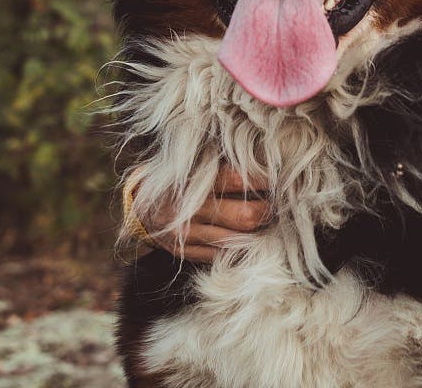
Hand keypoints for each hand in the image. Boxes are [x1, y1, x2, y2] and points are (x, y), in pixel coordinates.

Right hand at [137, 164, 271, 262]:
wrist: (138, 210)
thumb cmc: (177, 182)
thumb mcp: (194, 166)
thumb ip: (223, 166)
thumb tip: (265, 163)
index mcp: (194, 182)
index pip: (238, 180)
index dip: (265, 180)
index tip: (283, 177)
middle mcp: (190, 210)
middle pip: (245, 217)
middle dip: (268, 211)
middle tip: (281, 204)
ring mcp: (188, 235)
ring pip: (237, 241)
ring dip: (259, 233)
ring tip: (271, 222)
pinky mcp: (187, 254)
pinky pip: (223, 257)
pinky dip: (241, 249)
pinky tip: (251, 240)